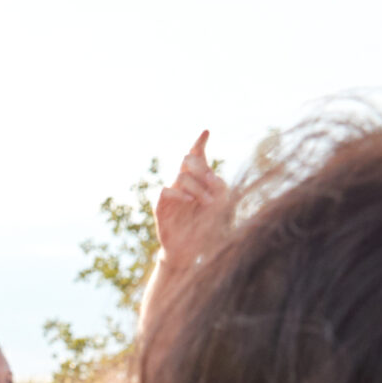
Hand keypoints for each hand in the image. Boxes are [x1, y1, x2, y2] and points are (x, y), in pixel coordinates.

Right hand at [155, 131, 234, 270]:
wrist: (191, 251)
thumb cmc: (207, 227)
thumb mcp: (220, 205)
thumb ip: (219, 187)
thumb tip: (213, 176)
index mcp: (198, 179)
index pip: (197, 156)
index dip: (199, 143)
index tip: (206, 131)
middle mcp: (183, 182)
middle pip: (188, 160)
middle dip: (201, 167)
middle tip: (213, 181)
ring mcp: (171, 192)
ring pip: (181, 176)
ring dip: (197, 187)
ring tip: (207, 202)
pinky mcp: (161, 206)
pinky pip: (167, 190)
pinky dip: (179, 194)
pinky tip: (189, 201)